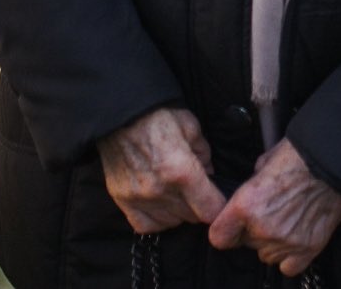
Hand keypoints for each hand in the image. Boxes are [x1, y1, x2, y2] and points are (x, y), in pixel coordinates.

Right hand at [96, 107, 226, 233]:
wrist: (121, 113)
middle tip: (197, 189)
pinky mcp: (122, 199)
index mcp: (181, 171)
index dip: (219, 205)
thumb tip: (209, 175)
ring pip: (172, 222)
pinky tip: (162, 205)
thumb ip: (204, 155)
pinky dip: (157, 219)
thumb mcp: (191, 127)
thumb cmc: (159, 115)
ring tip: (178, 193)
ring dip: (179, 212)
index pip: (210, 209)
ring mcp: (138, 198)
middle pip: (192, 217)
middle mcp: (160, 190)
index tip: (218, 198)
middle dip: (200, 205)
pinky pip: (145, 225)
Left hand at [208, 138, 340, 275]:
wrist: (335, 162)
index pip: (218, 237)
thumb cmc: (301, 155)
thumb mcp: (265, 161)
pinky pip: (288, 267)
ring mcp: (285, 242)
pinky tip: (295, 237)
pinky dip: (290, 256)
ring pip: (266, 255)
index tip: (230, 227)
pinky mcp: (308, 249)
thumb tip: (250, 190)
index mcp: (246, 205)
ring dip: (271, 243)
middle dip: (253, 231)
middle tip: (271, 211)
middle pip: (245, 245)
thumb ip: (251, 184)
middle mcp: (262, 228)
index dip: (224, 230)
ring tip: (287, 220)